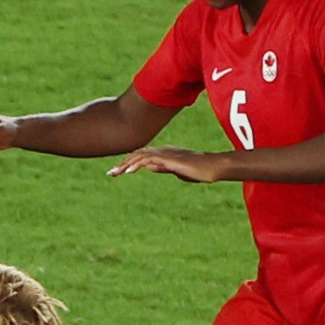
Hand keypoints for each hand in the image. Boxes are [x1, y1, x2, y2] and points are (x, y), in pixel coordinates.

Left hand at [107, 145, 223, 182]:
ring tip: (115, 173)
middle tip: (110, 173)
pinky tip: (127, 171)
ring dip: (126, 164)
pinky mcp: (169, 158)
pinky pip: (148, 159)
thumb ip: (163, 167)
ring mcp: (166, 153)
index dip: (129, 162)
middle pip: (138, 153)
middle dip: (123, 163)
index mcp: (164, 153)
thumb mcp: (176, 170)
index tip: (117, 171)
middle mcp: (163, 150)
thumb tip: (149, 167)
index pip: (142, 155)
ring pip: (140, 155)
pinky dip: (136, 164)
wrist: (214, 167)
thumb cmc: (199, 170)